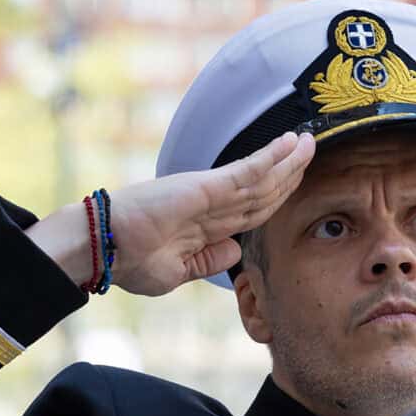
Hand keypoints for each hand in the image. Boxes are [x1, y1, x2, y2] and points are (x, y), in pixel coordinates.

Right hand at [109, 132, 314, 295]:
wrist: (102, 248)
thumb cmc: (128, 262)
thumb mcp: (176, 272)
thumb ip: (207, 261)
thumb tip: (233, 252)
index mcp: (206, 227)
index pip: (253, 211)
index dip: (277, 198)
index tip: (296, 186)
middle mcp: (212, 207)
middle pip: (264, 190)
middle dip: (290, 174)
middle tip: (312, 152)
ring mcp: (209, 194)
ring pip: (262, 179)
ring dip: (289, 162)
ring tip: (310, 143)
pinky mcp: (205, 186)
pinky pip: (246, 172)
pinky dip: (270, 158)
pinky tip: (289, 145)